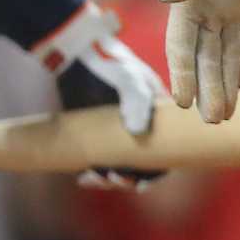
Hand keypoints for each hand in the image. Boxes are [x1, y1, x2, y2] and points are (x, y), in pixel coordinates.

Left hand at [31, 2, 165, 188]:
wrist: (74, 55)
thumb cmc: (107, 63)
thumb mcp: (127, 78)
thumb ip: (137, 100)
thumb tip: (139, 132)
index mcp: (156, 115)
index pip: (166, 151)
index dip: (156, 173)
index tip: (140, 184)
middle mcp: (140, 127)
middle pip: (141, 166)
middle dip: (128, 178)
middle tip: (113, 178)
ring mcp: (117, 133)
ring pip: (118, 167)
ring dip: (108, 179)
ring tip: (93, 178)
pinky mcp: (96, 135)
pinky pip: (98, 162)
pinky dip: (93, 173)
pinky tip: (82, 177)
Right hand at [158, 0, 239, 122]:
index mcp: (189, 0)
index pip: (181, 47)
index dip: (181, 75)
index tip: (181, 104)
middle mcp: (205, 9)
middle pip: (204, 58)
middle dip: (208, 90)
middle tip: (213, 122)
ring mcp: (227, 10)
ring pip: (224, 55)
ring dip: (225, 84)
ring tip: (226, 116)